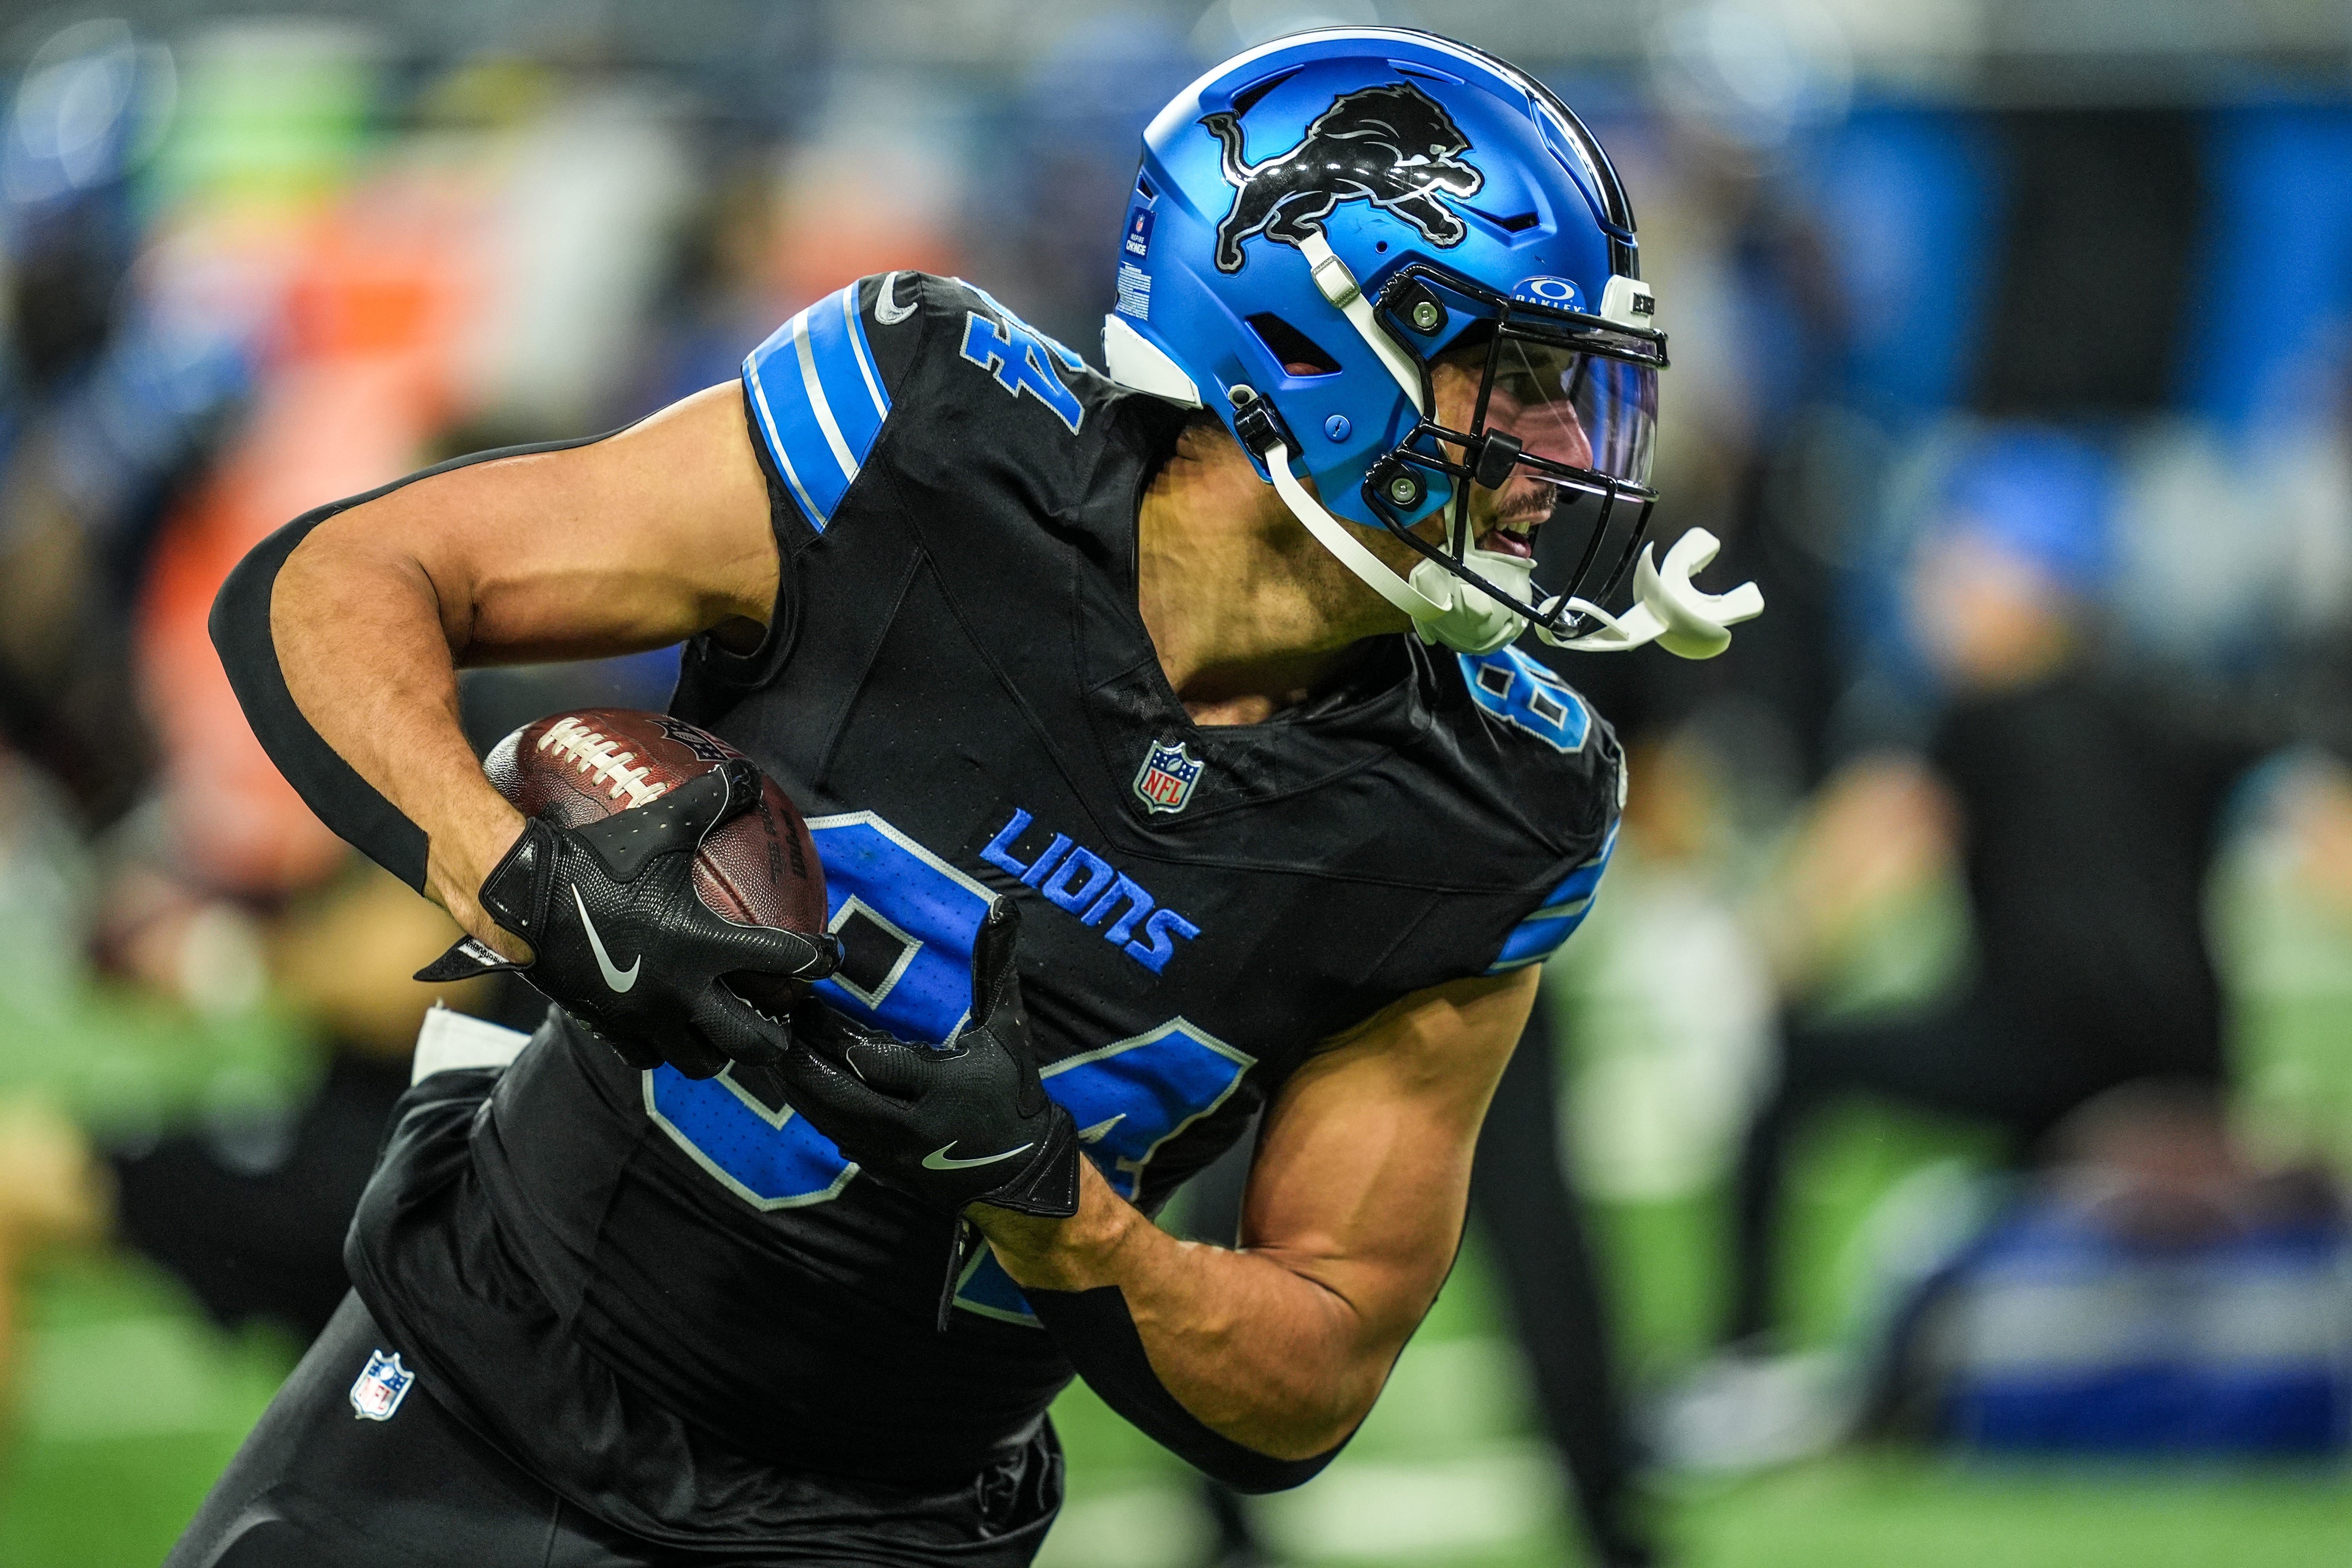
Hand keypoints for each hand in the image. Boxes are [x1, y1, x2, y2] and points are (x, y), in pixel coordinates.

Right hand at [416, 761, 838, 1077]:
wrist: (519, 897)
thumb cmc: (594, 858)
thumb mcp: (660, 821)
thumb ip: (710, 799)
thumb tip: (747, 771)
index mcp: (704, 945)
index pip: (785, 960)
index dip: (819, 959)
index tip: (831, 956)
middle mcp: (681, 991)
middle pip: (751, 1038)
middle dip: (776, 1033)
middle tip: (784, 1015)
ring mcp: (644, 1018)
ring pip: (700, 1059)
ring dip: (721, 1050)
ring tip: (728, 1032)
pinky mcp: (608, 1028)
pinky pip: (648, 1058)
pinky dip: (666, 1050)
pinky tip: (670, 1030)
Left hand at [775, 899, 1078, 1218]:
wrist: (1016, 1173)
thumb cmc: (1014, 1092)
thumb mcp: (1009, 1029)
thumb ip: (997, 968)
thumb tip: (1003, 905)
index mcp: (942, 1088)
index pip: (880, 1064)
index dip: (841, 1039)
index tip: (807, 1005)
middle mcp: (909, 1125)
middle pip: (838, 1094)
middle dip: (801, 1057)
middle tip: (773, 1016)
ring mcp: (889, 1150)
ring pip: (826, 1116)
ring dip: (796, 1078)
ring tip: (771, 1038)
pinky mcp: (878, 1163)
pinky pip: (832, 1131)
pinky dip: (810, 1102)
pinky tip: (791, 1072)